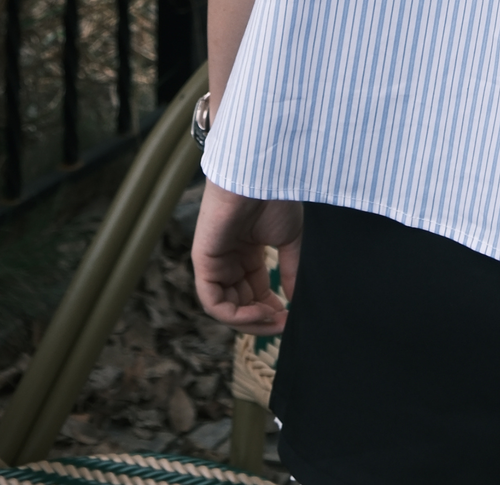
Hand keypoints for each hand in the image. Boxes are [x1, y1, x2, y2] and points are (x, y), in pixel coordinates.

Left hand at [191, 179, 301, 329]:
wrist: (261, 175)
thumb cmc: (274, 198)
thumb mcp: (289, 241)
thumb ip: (290, 272)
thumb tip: (296, 303)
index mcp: (246, 253)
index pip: (254, 293)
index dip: (271, 310)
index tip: (291, 319)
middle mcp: (228, 260)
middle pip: (240, 305)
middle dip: (262, 320)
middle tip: (284, 325)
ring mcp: (214, 262)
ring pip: (226, 309)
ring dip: (251, 321)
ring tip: (275, 320)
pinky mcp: (203, 263)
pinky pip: (214, 303)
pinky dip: (236, 316)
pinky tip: (260, 312)